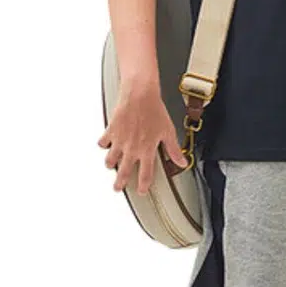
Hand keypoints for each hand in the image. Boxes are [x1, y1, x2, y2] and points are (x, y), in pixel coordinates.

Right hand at [98, 80, 187, 194]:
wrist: (140, 94)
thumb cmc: (154, 110)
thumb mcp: (168, 131)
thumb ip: (173, 150)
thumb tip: (182, 161)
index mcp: (147, 150)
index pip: (145, 175)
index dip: (144, 186)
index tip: (142, 191)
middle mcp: (132, 149)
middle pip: (123, 173)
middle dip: (120, 183)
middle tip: (118, 187)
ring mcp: (119, 141)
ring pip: (110, 160)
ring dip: (111, 164)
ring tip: (112, 165)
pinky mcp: (110, 131)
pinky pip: (103, 143)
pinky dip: (104, 144)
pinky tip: (107, 144)